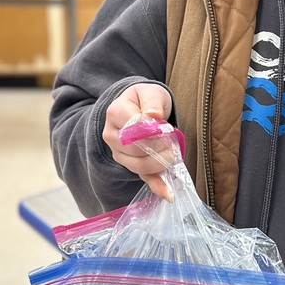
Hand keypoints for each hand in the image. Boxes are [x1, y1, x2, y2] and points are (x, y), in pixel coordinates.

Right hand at [103, 83, 174, 199]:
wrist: (140, 106)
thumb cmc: (146, 99)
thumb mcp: (151, 92)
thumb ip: (152, 101)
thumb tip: (153, 116)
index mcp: (115, 113)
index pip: (134, 128)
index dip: (153, 131)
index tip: (166, 128)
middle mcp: (112, 135)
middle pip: (135, 149)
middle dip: (159, 147)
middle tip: (173, 140)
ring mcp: (118, 152)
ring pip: (138, 165)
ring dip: (160, 162)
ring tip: (173, 153)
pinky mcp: (130, 164)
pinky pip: (142, 177)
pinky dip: (156, 186)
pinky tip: (168, 193)